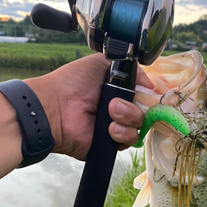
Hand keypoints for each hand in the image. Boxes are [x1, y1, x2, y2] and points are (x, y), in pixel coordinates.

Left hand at [26, 53, 152, 159]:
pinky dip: (122, 133)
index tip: (147, 92)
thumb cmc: (73, 82)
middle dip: (134, 106)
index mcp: (117, 90)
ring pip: (138, 125)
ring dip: (128, 118)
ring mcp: (115, 127)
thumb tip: (150, 83)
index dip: (148, 94)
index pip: (143, 94)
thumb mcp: (101, 63)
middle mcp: (119, 109)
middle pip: (144, 110)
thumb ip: (129, 68)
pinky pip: (129, 140)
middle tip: (115, 103)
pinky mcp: (110, 144)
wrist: (55, 106)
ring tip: (109, 113)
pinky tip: (109, 129)